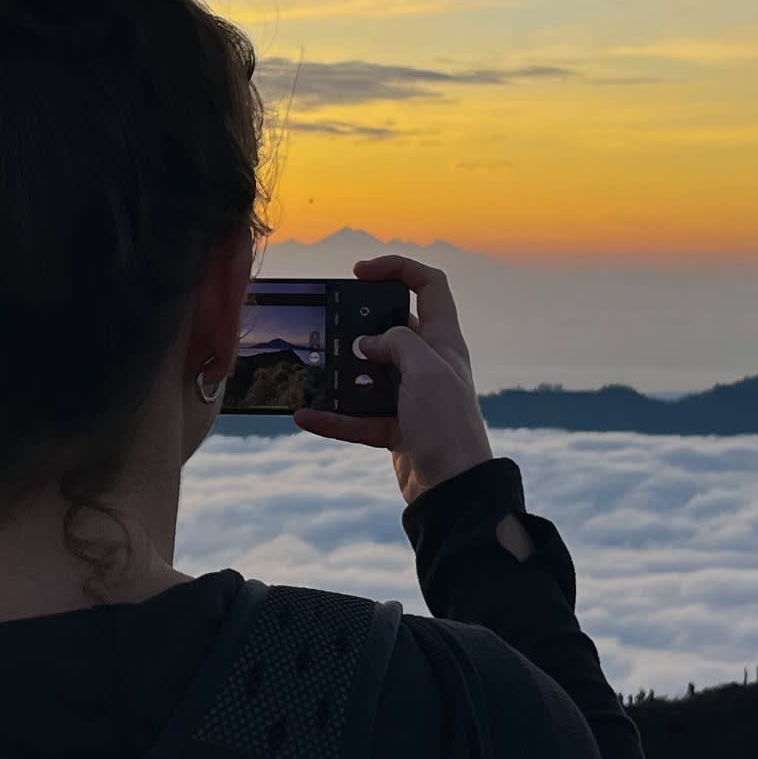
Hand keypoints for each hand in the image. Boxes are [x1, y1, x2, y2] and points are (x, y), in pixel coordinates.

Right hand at [295, 254, 495, 506]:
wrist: (452, 489)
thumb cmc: (449, 425)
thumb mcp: (426, 370)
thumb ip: (396, 343)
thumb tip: (367, 343)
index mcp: (443, 342)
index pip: (428, 286)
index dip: (397, 269)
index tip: (360, 272)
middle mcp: (428, 365)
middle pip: (391, 329)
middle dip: (358, 326)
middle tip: (329, 326)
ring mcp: (410, 398)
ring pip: (368, 375)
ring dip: (340, 375)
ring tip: (313, 370)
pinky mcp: (394, 428)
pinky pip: (356, 417)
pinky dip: (333, 417)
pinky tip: (305, 416)